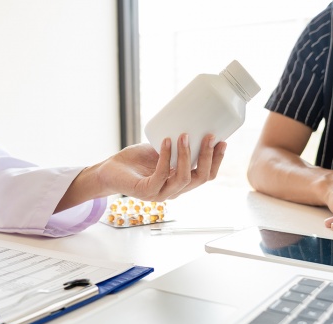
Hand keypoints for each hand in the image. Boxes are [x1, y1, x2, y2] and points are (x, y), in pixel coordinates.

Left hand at [95, 133, 226, 200]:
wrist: (110, 171)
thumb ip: (176, 144)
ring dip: (186, 156)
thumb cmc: (136, 161)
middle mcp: (174, 191)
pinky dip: (166, 157)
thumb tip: (192, 122)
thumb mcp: (161, 150)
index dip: (217, 161)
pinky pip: (160, 175)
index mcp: (181, 182)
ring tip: (185, 135)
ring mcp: (160, 193)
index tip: (222, 141)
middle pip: (200, 178)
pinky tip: (166, 141)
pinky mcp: (145, 191)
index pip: (206, 176)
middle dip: (208, 157)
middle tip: (210, 136)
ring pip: (183, 179)